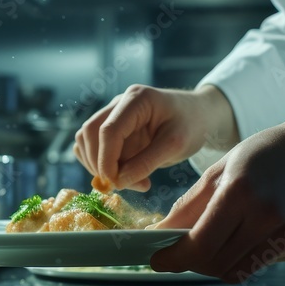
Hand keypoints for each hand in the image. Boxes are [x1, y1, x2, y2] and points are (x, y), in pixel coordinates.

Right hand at [73, 84, 237, 191]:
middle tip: (123, 185)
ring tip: (131, 181)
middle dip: (100, 164)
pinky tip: (124, 175)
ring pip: (86, 140)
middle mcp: (119, 103)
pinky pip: (92, 147)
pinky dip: (100, 164)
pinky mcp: (111, 128)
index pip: (108, 130)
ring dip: (98, 165)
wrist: (198, 116)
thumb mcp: (175, 145)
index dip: (106, 159)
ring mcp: (112, 114)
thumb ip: (146, 163)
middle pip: (90, 133)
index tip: (114, 184)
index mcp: (136, 99)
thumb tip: (117, 182)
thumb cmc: (191, 125)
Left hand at [150, 121, 284, 282]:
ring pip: (236, 272)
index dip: (174, 259)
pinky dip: (243, 255)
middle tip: (181, 249)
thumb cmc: (266, 154)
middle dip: (191, 262)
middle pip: (215, 264)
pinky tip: (248, 231)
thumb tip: (159, 234)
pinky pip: (258, 264)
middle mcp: (266, 217)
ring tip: (212, 241)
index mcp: (241, 192)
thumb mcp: (221, 169)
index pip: (199, 244)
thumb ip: (188, 206)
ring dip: (215, 264)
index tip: (157, 260)